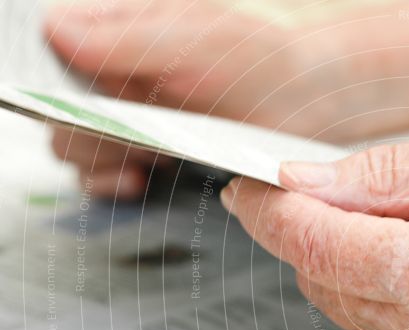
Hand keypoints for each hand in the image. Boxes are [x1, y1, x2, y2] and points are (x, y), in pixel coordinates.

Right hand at [45, 0, 351, 196]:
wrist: (317, 92)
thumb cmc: (271, 54)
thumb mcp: (203, 36)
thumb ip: (131, 38)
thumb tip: (60, 33)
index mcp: (120, 29)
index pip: (50, 54)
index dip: (53, 88)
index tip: (77, 114)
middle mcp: (121, 68)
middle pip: (62, 108)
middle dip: (81, 135)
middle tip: (117, 148)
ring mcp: (137, 109)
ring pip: (83, 144)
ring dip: (97, 164)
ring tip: (131, 171)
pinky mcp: (157, 145)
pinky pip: (114, 169)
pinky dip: (116, 182)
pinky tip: (137, 181)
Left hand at [221, 131, 408, 329]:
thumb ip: (393, 178)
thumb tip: (306, 184)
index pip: (329, 249)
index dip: (278, 212)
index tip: (248, 184)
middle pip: (332, 284)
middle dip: (320, 230)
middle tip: (340, 183)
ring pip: (355, 311)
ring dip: (357, 261)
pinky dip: (389, 294)